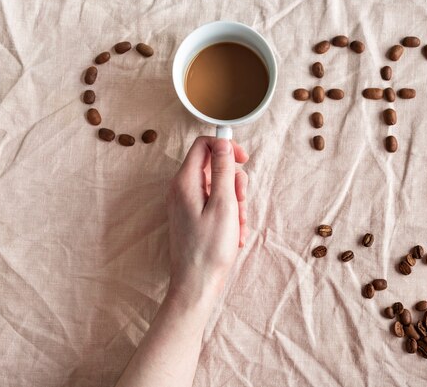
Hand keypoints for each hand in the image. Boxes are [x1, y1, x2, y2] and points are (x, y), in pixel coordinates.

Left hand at [166, 137, 248, 297]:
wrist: (197, 284)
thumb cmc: (210, 248)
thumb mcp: (224, 204)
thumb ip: (223, 170)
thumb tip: (223, 141)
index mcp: (185, 182)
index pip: (204, 145)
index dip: (226, 146)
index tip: (244, 159)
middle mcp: (182, 189)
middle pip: (214, 167)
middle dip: (235, 183)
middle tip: (241, 203)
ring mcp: (187, 204)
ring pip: (219, 187)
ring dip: (236, 203)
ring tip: (238, 226)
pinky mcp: (193, 217)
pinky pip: (216, 204)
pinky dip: (230, 215)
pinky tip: (234, 235)